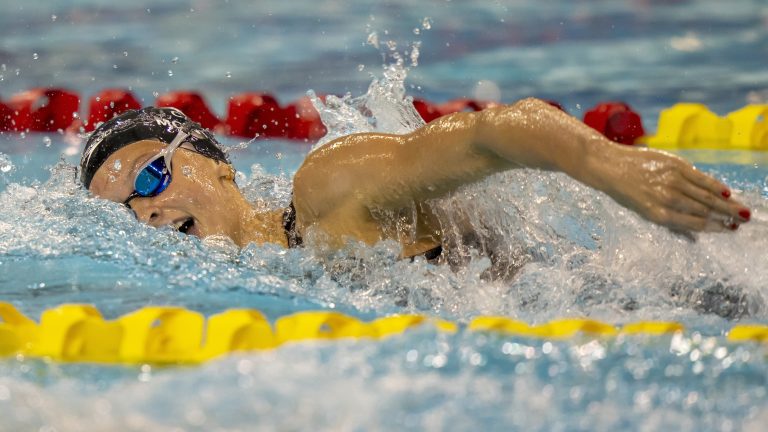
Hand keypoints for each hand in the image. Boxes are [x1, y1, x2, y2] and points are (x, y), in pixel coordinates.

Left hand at [596, 146, 750, 231]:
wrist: (610, 166)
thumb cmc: (627, 192)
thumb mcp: (643, 213)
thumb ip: (670, 223)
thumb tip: (694, 239)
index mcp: (657, 215)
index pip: (694, 223)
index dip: (715, 228)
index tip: (729, 230)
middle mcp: (666, 199)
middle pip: (704, 210)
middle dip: (726, 217)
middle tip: (743, 221)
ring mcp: (671, 181)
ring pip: (706, 195)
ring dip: (727, 204)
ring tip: (742, 210)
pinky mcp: (674, 165)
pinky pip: (700, 177)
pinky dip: (716, 186)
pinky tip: (727, 193)